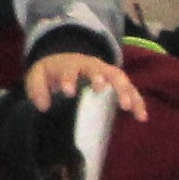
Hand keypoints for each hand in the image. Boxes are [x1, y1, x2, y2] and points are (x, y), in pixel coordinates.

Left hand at [20, 44, 145, 120]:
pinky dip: (137, 101)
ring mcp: (106, 73)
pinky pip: (130, 91)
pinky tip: (142, 116)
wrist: (67, 62)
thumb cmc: (53, 72)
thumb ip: (36, 88)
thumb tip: (43, 105)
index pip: (69, 69)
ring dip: (124, 91)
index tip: (68, 91)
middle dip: (101, 79)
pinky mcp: (117, 85)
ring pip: (119, 78)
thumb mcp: (38, 76)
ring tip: (129, 107)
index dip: (69, 79)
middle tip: (102, 89)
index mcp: (70, 64)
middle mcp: (91, 66)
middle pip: (99, 69)